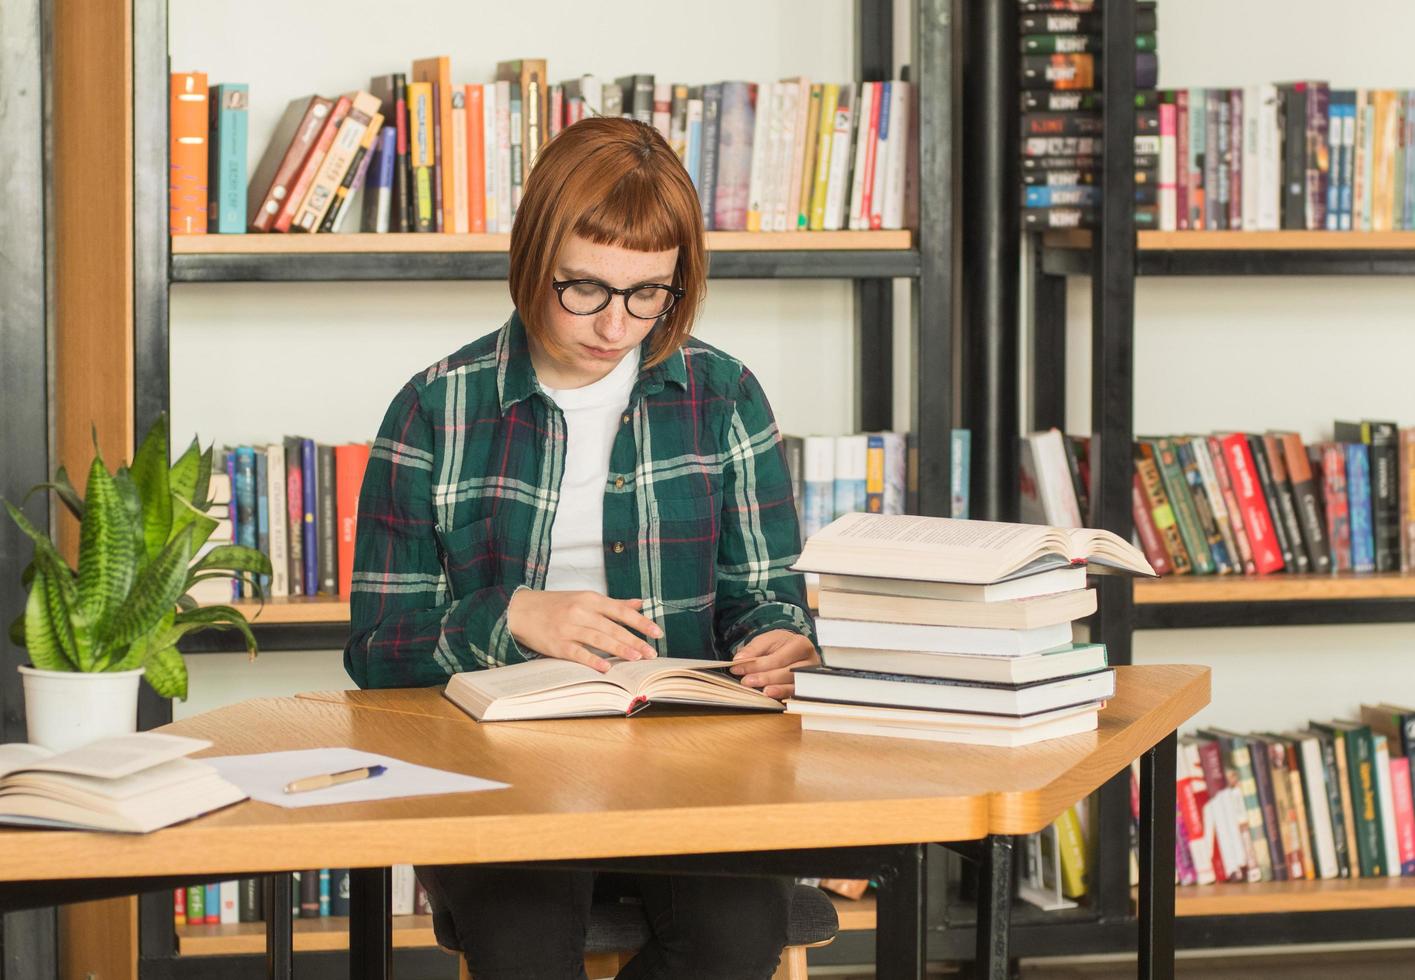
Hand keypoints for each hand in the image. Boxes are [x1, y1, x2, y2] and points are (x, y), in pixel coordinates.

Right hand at [507, 590, 661, 672]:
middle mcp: (581, 612)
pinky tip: (606, 667)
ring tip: (637, 658)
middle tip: (652, 652)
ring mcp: (568, 628)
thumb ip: (613, 603)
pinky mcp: (557, 644)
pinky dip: (592, 660)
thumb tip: (639, 603)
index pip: (621, 611)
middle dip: (635, 640)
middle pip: (613, 627)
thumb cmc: (557, 604)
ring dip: (620, 649)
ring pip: (599, 639)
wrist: (521, 610)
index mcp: (590, 599)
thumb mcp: (584, 597)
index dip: (641, 622)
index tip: (657, 632)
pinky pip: (578, 653)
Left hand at [729, 630, 819, 700]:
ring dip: (775, 689)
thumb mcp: (767, 641)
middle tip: (746, 681)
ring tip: (760, 691)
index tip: (738, 667)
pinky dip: (782, 695)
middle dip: (765, 677)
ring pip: (793, 685)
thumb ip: (753, 649)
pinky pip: (795, 694)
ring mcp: (810, 677)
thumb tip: (739, 659)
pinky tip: (770, 696)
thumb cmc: (780, 645)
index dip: (758, 664)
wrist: (793, 649)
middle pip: (787, 672)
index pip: (779, 657)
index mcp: (801, 644)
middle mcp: (810, 661)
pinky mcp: (807, 688)